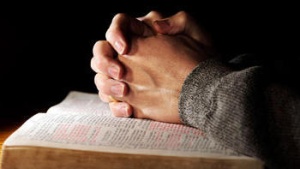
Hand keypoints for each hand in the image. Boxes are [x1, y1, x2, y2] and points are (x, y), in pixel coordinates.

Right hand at [91, 11, 212, 120]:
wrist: (205, 90)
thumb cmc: (202, 61)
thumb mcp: (197, 35)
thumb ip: (179, 21)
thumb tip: (158, 25)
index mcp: (143, 35)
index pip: (119, 26)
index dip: (115, 34)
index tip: (125, 48)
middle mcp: (130, 55)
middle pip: (102, 51)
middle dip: (104, 61)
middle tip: (119, 72)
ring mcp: (128, 77)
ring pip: (102, 77)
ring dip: (107, 84)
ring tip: (124, 92)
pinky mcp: (131, 97)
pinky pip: (113, 101)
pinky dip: (115, 106)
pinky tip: (129, 109)